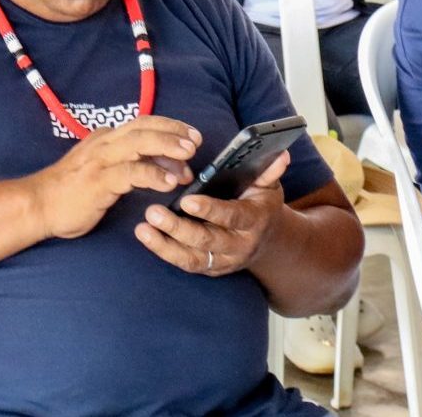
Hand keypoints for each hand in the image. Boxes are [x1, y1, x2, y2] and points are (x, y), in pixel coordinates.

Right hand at [25, 117, 200, 239]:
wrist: (39, 204)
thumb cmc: (72, 191)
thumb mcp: (103, 170)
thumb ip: (129, 163)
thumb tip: (165, 165)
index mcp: (106, 138)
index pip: (144, 123)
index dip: (170, 126)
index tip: (191, 134)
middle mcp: (105, 142)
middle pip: (145, 127)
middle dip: (174, 132)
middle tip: (195, 141)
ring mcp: (101, 160)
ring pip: (140, 143)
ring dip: (168, 147)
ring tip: (188, 157)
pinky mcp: (99, 180)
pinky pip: (131, 172)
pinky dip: (153, 174)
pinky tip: (169, 182)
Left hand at [137, 151, 289, 276]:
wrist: (268, 242)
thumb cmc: (261, 204)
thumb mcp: (268, 187)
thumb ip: (269, 172)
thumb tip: (280, 153)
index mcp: (254, 221)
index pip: (231, 216)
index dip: (209, 210)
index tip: (186, 200)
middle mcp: (239, 245)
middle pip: (206, 240)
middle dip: (178, 228)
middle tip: (152, 211)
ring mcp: (224, 260)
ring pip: (192, 258)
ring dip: (165, 245)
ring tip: (142, 229)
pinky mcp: (211, 268)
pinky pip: (186, 264)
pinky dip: (165, 251)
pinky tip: (146, 236)